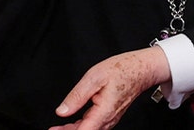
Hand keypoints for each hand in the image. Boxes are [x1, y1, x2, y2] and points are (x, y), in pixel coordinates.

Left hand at [50, 47, 168, 129]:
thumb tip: (62, 111)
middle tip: (53, 129)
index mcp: (103, 112)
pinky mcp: (109, 115)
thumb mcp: (94, 77)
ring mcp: (110, 118)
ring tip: (58, 128)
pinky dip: (81, 126)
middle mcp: (107, 119)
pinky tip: (72, 124)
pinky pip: (94, 125)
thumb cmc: (121, 70)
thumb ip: (77, 96)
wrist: (140, 69)